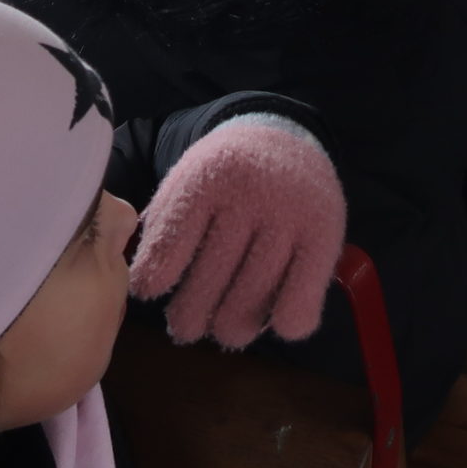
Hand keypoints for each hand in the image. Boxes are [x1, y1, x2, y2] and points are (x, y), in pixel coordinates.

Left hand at [131, 117, 344, 348]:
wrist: (284, 136)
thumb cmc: (225, 174)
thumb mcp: (189, 178)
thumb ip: (164, 223)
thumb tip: (142, 286)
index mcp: (210, 174)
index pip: (177, 235)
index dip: (158, 271)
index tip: (148, 293)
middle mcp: (252, 192)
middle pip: (214, 273)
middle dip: (192, 312)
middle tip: (184, 328)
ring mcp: (291, 215)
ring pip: (255, 294)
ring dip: (232, 325)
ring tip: (222, 332)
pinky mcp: (324, 236)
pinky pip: (301, 298)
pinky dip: (286, 319)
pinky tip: (274, 321)